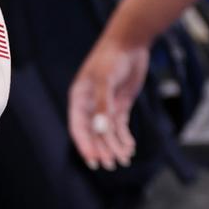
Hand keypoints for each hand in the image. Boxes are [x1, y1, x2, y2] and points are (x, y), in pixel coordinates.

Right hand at [68, 36, 148, 170]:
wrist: (129, 43)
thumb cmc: (111, 58)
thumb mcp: (104, 80)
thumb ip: (102, 105)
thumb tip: (100, 129)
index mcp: (79, 98)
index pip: (78, 127)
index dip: (85, 145)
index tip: (93, 160)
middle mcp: (91, 104)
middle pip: (94, 133)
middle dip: (102, 149)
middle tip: (111, 165)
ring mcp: (106, 105)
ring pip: (108, 132)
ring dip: (114, 146)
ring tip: (124, 159)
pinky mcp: (120, 104)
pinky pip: (120, 126)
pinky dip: (124, 137)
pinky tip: (130, 147)